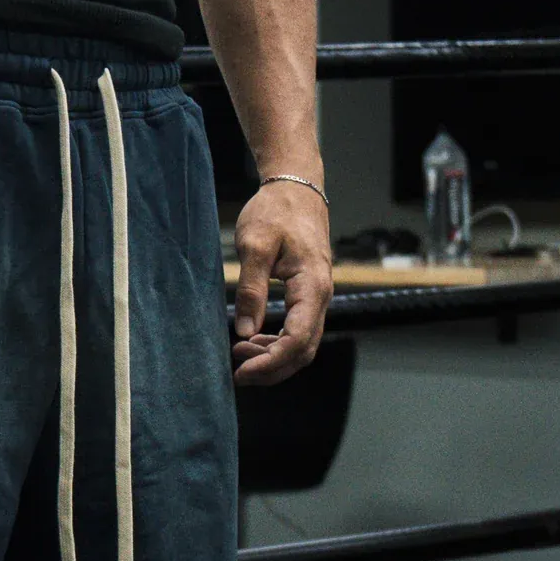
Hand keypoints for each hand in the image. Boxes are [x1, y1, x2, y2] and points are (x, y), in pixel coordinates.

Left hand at [230, 180, 332, 387]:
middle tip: (238, 373)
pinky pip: (298, 331)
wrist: (296, 188)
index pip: (297, 339)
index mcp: (312, 286)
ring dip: (273, 358)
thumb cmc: (276, 211)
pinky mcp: (307, 296)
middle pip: (303, 351)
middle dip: (271, 368)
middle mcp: (321, 296)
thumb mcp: (255, 246)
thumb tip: (245, 331)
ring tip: (239, 355)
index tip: (242, 370)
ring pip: (302, 345)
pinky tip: (252, 341)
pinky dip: (276, 344)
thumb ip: (251, 289)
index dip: (270, 361)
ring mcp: (317, 298)